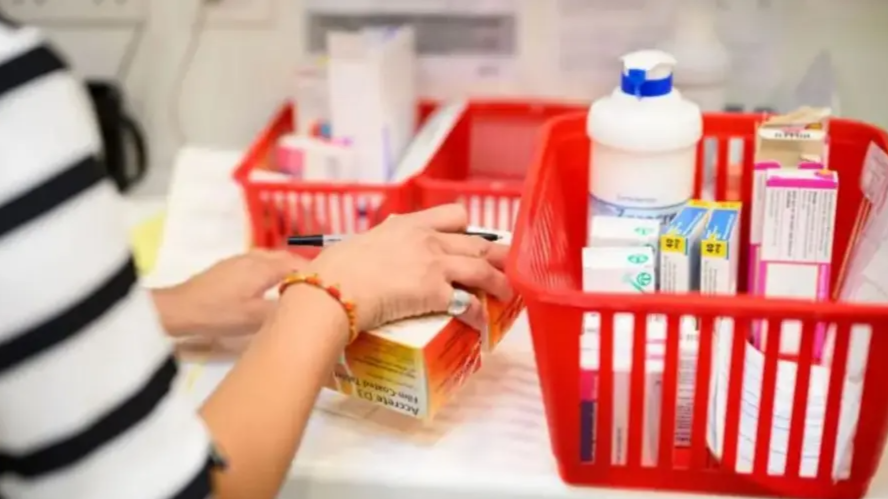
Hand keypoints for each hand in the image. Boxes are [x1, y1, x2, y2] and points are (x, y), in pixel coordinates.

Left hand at [153, 250, 307, 336]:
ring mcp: (240, 260)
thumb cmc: (219, 313)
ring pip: (272, 259)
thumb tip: (307, 308)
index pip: (300, 264)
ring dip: (287, 268)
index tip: (330, 286)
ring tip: (297, 286)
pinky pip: (260, 262)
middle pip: (287, 257)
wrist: (180, 309)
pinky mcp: (229, 267)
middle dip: (304, 269)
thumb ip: (283, 311)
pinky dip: (272, 270)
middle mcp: (255, 257)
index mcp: (265, 267)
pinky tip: (270, 285)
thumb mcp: (255, 318)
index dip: (316, 273)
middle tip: (317, 287)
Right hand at [295, 204, 512, 331]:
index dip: (468, 229)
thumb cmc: (334, 270)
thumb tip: (365, 250)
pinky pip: (468, 304)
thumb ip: (374, 244)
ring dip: (500, 284)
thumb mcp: (358, 244)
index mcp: (408, 224)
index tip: (471, 239)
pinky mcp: (436, 294)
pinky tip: (481, 326)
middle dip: (497, 255)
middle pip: (477, 243)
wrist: (332, 293)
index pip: (453, 215)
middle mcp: (427, 240)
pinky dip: (478, 316)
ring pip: (482, 270)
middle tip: (506, 266)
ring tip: (507, 295)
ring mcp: (434, 266)